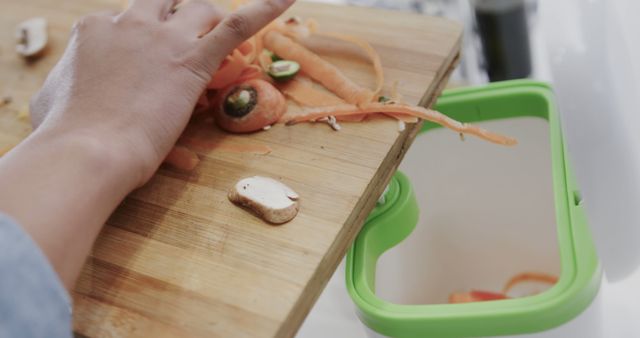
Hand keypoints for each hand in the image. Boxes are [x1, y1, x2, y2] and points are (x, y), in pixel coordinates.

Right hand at [30, 0, 294, 185]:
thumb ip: (64, 84)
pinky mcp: (193, 61)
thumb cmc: (64, 131)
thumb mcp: (51, 100)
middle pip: (164, 0)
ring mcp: (164, 39)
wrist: (89, 150)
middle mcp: (131, 24)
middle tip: (187, 34)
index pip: (128, 19)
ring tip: (217, 44)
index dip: (144, 38)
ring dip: (212, 21)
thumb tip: (67, 89)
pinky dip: (264, 8)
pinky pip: (237, 25)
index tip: (148, 62)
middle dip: (178, 12)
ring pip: (200, 7)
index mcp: (95, 30)